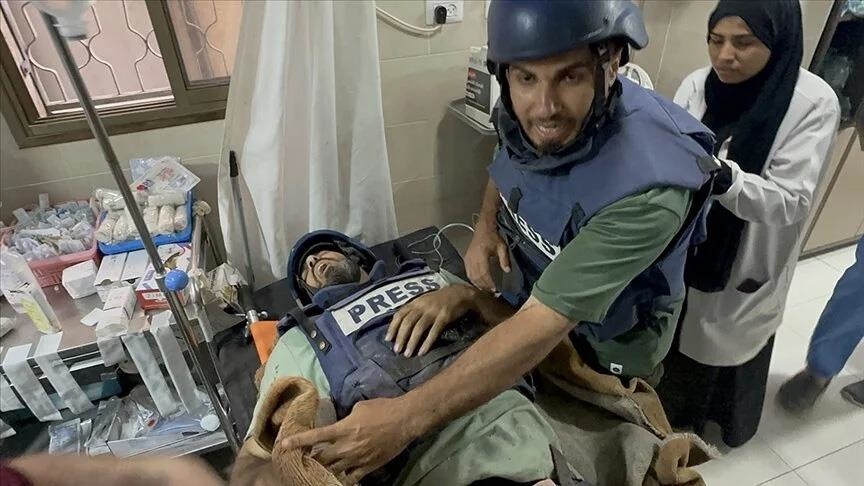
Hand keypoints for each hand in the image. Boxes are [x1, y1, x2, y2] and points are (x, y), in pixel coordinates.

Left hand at [281, 397, 416, 484]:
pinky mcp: (367, 468)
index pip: (315, 437)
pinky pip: (350, 479)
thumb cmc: (382, 409)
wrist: (405, 421)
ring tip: (315, 470)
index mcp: (342, 429)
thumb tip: (340, 425)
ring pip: (332, 470)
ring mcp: (356, 460)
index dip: (297, 441)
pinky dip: (341, 480)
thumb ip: (345, 419)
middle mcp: (346, 447)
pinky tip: (335, 480)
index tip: (283, 445)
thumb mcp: (359, 408)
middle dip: (309, 459)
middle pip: (320, 458)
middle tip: (301, 460)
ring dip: (323, 470)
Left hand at [385, 285, 475, 356]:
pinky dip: (427, 343)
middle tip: (397, 351)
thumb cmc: (439, 300)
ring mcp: (433, 311)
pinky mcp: (444, 317)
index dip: (393, 327)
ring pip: (418, 328)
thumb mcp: (423, 301)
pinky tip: (422, 352)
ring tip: (408, 354)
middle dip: (401, 338)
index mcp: (415, 302)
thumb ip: (413, 311)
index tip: (388, 339)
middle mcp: (422, 306)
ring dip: (412, 342)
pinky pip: (433, 332)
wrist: (459, 293)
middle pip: (407, 323)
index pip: (399, 314)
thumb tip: (400, 326)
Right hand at [465, 223, 509, 290]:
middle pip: (477, 277)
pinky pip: (468, 273)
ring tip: (486, 290)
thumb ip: (504, 259)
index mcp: (481, 255)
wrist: (482, 228)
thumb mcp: (502, 246)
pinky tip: (478, 284)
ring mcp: (468, 259)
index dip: (489, 283)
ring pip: (471, 276)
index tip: (495, 289)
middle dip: (485, 286)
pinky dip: (473, 280)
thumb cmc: (493, 237)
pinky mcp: (466, 260)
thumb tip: (507, 271)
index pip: (484, 273)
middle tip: (492, 293)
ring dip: (479, 285)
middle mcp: (472, 258)